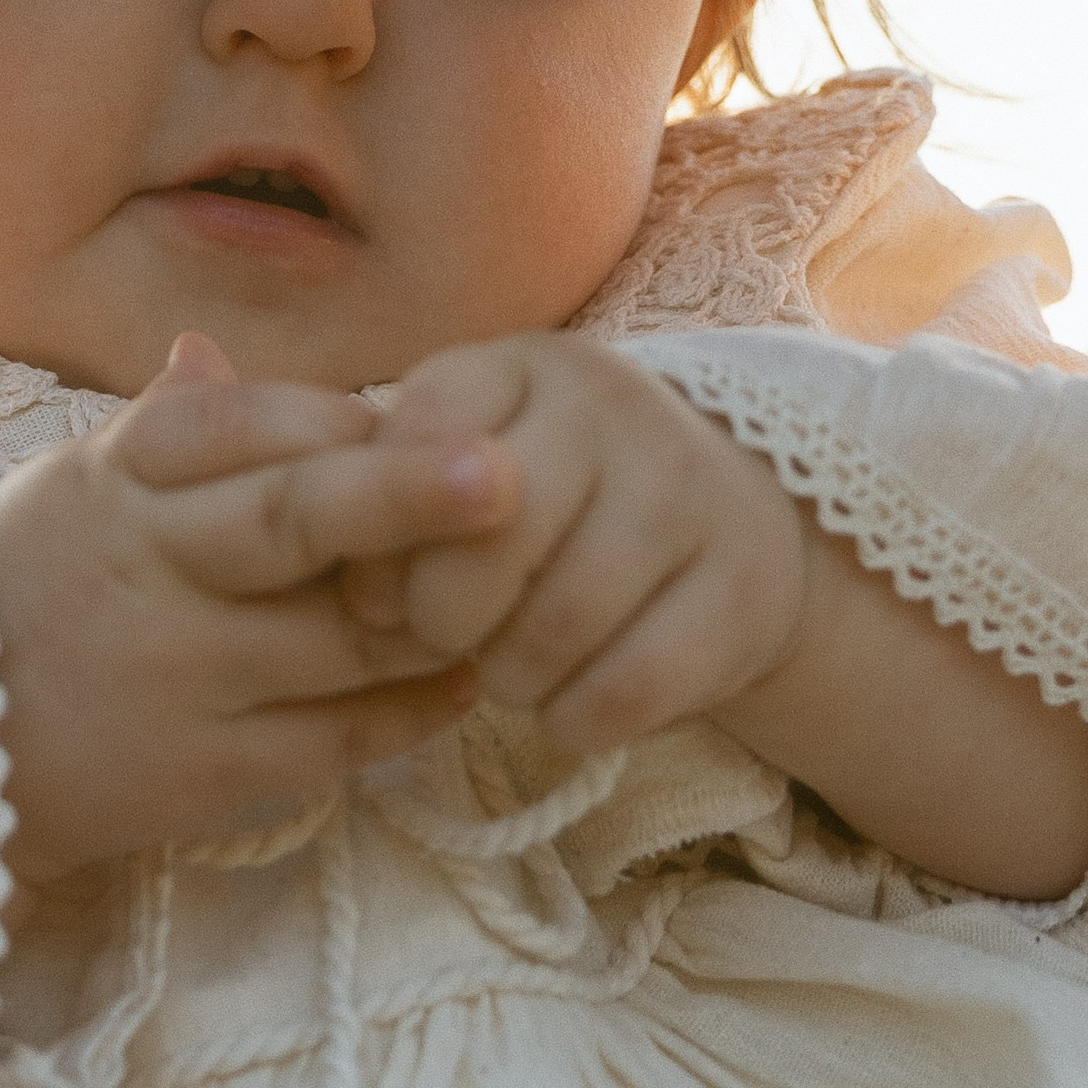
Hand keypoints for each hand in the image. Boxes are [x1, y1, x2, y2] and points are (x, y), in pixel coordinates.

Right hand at [0, 335, 515, 883]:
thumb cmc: (39, 587)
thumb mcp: (74, 490)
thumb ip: (164, 430)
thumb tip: (208, 351)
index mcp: (117, 480)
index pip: (237, 426)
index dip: (337, 420)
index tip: (422, 409)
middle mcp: (148, 568)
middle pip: (293, 522)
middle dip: (404, 496)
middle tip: (506, 475)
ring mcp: (178, 676)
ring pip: (344, 637)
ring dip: (442, 611)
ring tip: (518, 581)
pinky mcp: (205, 772)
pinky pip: (341, 736)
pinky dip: (416, 704)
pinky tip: (466, 674)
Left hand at [354, 333, 1087, 895]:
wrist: (729, 531)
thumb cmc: (554, 504)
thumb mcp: (468, 463)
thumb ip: (389, 493)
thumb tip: (340, 569)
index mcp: (521, 366)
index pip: (419, 445)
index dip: (381, 544)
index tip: (383, 589)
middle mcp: (612, 408)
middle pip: (491, 537)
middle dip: (445, 618)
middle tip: (449, 639)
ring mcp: (692, 491)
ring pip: (559, 623)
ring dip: (512, 676)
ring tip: (512, 668)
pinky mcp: (747, 588)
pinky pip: (628, 689)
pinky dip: (576, 720)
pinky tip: (570, 706)